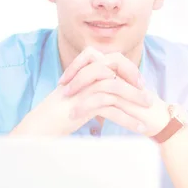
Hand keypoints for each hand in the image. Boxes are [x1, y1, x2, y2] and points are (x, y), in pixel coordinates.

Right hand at [9, 48, 154, 135]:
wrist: (40, 125)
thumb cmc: (58, 114)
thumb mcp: (78, 96)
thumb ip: (93, 89)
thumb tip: (112, 91)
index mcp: (84, 71)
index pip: (111, 59)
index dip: (128, 69)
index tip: (139, 84)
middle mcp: (84, 76)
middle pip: (115, 67)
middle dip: (134, 81)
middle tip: (147, 98)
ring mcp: (82, 89)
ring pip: (116, 88)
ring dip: (134, 102)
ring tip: (147, 116)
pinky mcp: (82, 105)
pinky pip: (111, 109)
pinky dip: (127, 119)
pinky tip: (137, 128)